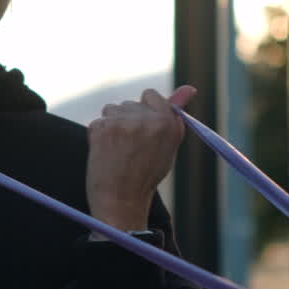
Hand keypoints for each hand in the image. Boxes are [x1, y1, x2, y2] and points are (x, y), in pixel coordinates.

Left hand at [85, 86, 195, 234]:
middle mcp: (148, 120)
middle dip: (127, 120)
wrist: (121, 201)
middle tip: (130, 147)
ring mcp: (124, 122)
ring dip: (112, 124)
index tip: (141, 126)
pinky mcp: (103, 127)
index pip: (150, 95)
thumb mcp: (168, 145)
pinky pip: (98, 121)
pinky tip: (106, 153)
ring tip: (118, 150)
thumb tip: (189, 88)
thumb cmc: (146, 175)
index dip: (144, 110)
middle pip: (129, 104)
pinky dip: (99, 135)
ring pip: (112, 109)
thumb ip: (174, 115)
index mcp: (168, 123)